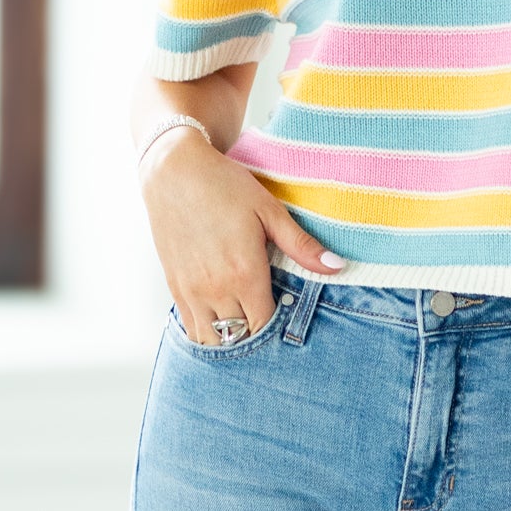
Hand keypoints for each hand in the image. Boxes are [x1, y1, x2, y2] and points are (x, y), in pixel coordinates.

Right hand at [139, 126, 339, 341]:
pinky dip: (206, 331)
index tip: (287, 319)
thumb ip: (302, 246)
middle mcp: (216, 289)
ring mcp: (191, 291)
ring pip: (212, 339)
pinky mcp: (175, 286)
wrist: (174, 171)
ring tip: (245, 324)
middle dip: (257, 337)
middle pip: (240, 338)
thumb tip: (337, 266)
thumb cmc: (224, 186)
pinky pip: (190, 327)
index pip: (266, 326)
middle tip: (269, 323)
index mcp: (244, 274)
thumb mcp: (269, 211)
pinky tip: (220, 321)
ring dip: (230, 338)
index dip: (279, 328)